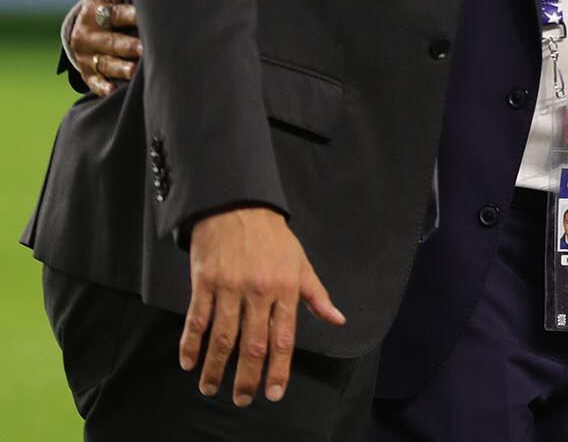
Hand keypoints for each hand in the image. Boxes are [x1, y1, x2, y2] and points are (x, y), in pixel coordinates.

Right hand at [61, 0, 140, 97]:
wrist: (82, 25)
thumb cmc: (106, 3)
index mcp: (96, 12)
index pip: (113, 14)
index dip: (129, 15)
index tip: (145, 16)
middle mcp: (89, 34)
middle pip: (110, 41)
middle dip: (126, 45)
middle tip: (144, 49)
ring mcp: (87, 54)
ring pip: (103, 62)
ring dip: (118, 67)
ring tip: (133, 71)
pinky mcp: (86, 71)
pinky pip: (92, 80)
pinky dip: (101, 86)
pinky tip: (111, 91)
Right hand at [179, 206, 345, 404]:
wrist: (239, 207)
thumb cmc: (275, 240)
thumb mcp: (302, 264)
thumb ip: (317, 296)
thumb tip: (338, 320)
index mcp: (286, 289)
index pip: (283, 338)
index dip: (278, 369)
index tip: (273, 393)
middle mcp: (259, 291)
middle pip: (252, 343)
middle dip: (247, 376)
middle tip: (242, 399)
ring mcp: (230, 287)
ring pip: (221, 337)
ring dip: (215, 367)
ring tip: (211, 388)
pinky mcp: (204, 282)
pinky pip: (196, 319)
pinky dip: (190, 343)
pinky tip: (188, 362)